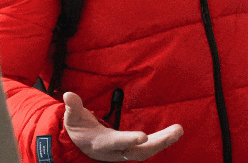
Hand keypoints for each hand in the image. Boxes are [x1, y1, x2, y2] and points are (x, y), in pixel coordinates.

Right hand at [63, 92, 183, 160]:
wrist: (79, 146)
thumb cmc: (78, 130)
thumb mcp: (72, 118)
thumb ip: (72, 107)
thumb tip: (68, 95)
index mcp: (101, 143)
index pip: (117, 142)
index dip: (129, 140)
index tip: (144, 136)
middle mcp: (115, 151)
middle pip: (139, 152)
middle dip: (158, 143)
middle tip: (175, 132)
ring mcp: (124, 152)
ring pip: (146, 151)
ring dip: (164, 141)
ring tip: (178, 130)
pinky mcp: (130, 150)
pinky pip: (148, 149)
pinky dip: (161, 142)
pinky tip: (173, 134)